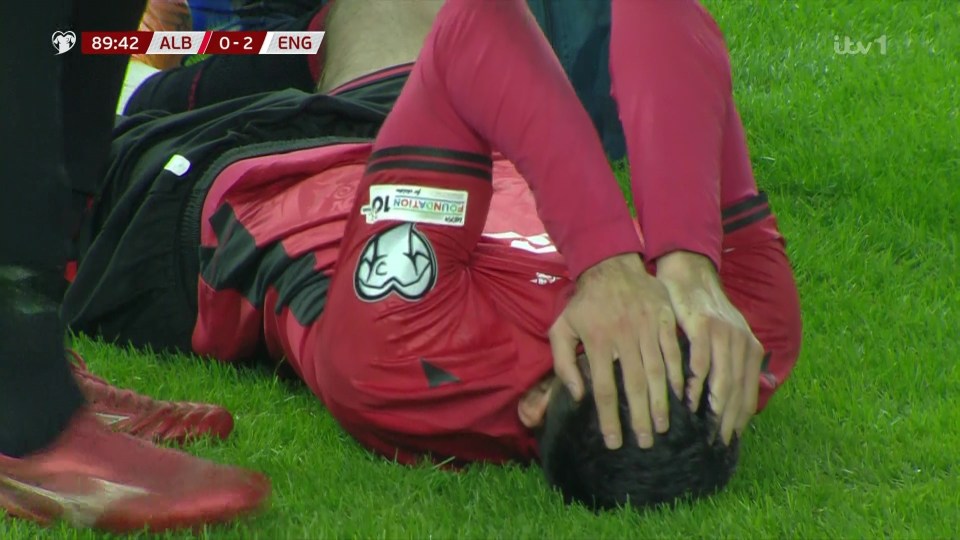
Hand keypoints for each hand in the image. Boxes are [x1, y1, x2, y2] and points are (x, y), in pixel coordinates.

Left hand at [549, 254, 684, 449]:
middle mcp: (623, 335)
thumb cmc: (583, 304)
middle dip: (641, 418)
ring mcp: (646, 326)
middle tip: (646, 443)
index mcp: (596, 340)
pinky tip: (680, 396)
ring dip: (662, 403)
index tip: (613, 443)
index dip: (610, 418)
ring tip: (664, 427)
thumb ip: (563, 363)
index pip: (603, 388)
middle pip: (634, 385)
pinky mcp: (664, 319)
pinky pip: (674, 352)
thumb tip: (578, 396)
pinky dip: (679, 376)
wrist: (611, 266)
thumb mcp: (561, 329)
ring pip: (657, 372)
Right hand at [656, 251, 764, 444]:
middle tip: (715, 442)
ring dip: (714, 408)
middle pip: (737, 390)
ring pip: (723, 380)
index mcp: (750, 347)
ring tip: (704, 428)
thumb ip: (729, 362)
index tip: (730, 438)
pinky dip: (695, 384)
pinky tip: (687, 400)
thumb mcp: (725, 335)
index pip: (749, 391)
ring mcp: (725, 334)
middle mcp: (742, 341)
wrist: (688, 273)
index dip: (740, 417)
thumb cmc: (700, 310)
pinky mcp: (704, 326)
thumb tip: (730, 396)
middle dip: (727, 419)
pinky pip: (702, 362)